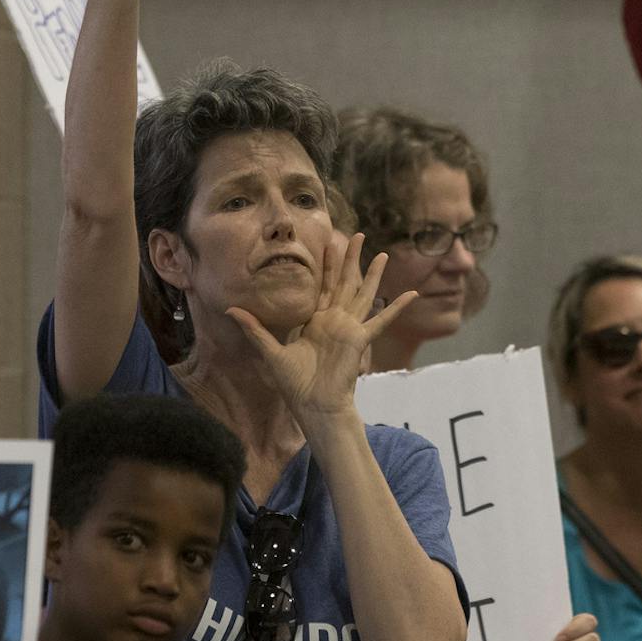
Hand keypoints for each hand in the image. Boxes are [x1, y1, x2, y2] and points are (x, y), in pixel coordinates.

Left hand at [228, 232, 417, 432]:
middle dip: (351, 259)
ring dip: (373, 274)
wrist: (314, 405)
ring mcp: (349, 328)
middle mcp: (335, 320)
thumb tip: (230, 309)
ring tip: (383, 254)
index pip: (323, 285)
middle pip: (345, 282)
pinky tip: (411, 293)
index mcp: (316, 321)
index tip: (329, 242)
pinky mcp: (360, 339)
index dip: (327, 265)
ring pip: (364, 293)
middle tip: (359, 235)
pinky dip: (396, 307)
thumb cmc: (294, 384)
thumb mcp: (270, 351)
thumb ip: (255, 329)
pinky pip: (381, 320)